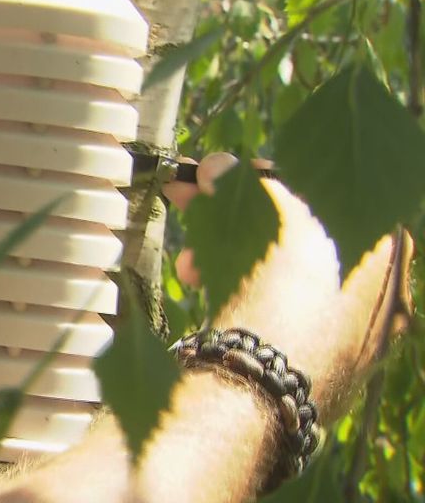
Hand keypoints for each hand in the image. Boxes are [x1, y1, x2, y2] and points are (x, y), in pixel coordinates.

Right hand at [0, 154, 412, 502]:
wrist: (250, 407)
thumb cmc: (285, 312)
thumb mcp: (282, 227)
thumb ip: (254, 186)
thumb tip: (217, 164)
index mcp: (384, 262)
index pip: (339, 193)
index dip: (285, 174)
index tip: (240, 169)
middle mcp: (367, 301)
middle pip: (302, 231)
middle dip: (241, 207)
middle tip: (195, 192)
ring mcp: (329, 336)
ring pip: (276, 269)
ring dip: (226, 245)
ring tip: (187, 252)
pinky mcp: (288, 361)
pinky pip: (261, 304)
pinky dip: (229, 284)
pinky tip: (197, 279)